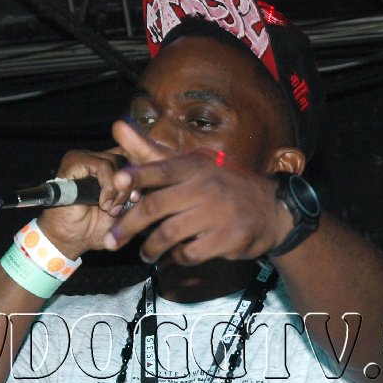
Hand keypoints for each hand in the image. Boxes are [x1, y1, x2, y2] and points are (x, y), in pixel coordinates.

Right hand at [34, 147, 132, 257]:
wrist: (70, 239)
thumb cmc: (96, 227)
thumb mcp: (126, 210)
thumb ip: (139, 194)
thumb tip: (159, 182)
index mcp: (110, 166)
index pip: (135, 156)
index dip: (143, 175)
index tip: (141, 197)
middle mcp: (98, 157)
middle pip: (129, 157)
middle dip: (132, 185)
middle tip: (124, 206)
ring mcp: (86, 157)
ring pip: (118, 162)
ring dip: (119, 190)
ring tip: (111, 209)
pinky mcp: (75, 161)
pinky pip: (103, 166)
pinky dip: (107, 187)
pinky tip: (103, 203)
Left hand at [102, 120, 292, 264]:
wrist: (271, 211)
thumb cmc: (222, 188)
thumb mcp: (191, 167)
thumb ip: (151, 154)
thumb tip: (116, 125)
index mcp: (194, 167)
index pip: (161, 168)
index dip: (138, 175)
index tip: (118, 183)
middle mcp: (205, 187)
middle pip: (157, 206)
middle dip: (129, 226)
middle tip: (111, 242)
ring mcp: (218, 213)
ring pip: (170, 233)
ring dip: (151, 247)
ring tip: (145, 254)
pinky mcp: (228, 238)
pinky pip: (191, 252)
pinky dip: (178, 257)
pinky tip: (177, 255)